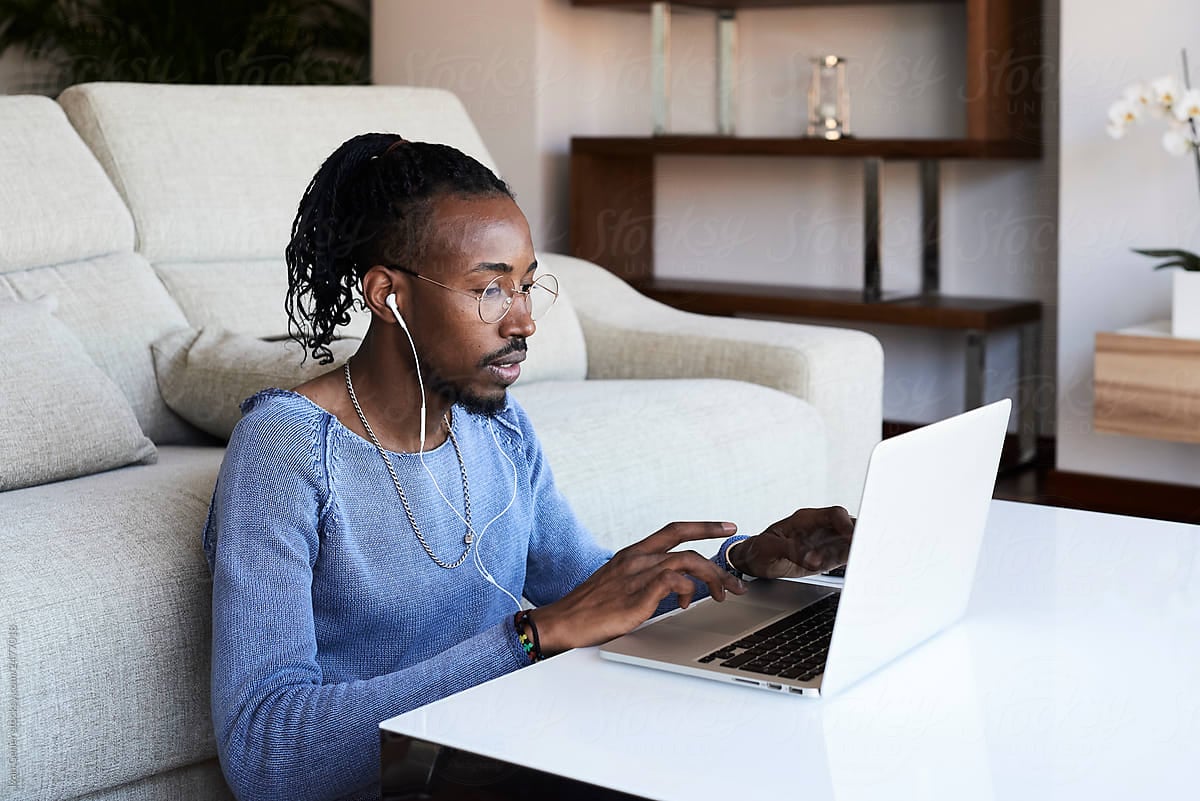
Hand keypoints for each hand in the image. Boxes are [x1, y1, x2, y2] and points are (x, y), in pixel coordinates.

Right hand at [533, 521, 748, 654]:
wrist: (563, 622)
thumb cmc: (591, 609)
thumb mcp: (620, 586)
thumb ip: (646, 581)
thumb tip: (675, 589)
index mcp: (632, 553)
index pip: (673, 530)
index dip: (703, 525)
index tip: (727, 526)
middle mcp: (636, 558)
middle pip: (687, 545)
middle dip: (718, 561)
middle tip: (735, 581)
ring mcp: (637, 574)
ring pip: (687, 561)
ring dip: (711, 577)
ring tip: (721, 596)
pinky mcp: (638, 593)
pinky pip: (674, 580)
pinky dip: (688, 589)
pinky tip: (686, 603)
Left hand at [728, 506, 854, 579]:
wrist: (755, 560)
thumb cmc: (760, 549)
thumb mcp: (770, 548)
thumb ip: (791, 551)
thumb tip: (812, 560)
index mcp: (806, 520)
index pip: (834, 515)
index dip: (846, 524)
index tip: (853, 536)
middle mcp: (820, 529)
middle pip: (849, 525)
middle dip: (862, 535)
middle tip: (869, 548)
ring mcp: (825, 543)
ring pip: (851, 542)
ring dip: (859, 550)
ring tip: (866, 560)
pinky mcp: (826, 558)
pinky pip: (845, 557)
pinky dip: (854, 560)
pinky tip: (861, 566)